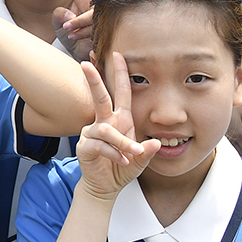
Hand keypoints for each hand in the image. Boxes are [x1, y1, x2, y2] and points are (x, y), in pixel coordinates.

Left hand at [53, 0, 110, 61]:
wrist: (78, 56)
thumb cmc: (69, 37)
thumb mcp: (59, 26)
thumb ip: (58, 18)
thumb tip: (64, 13)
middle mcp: (97, 5)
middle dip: (84, 13)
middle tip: (70, 25)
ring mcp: (105, 16)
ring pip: (98, 16)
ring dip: (81, 29)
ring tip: (70, 37)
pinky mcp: (109, 31)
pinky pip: (101, 32)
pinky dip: (87, 39)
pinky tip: (83, 47)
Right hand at [76, 53, 159, 200]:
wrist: (106, 186)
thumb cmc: (122, 167)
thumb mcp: (141, 159)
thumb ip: (148, 151)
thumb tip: (157, 143)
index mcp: (120, 120)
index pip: (121, 92)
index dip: (120, 74)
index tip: (118, 55)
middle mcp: (104, 122)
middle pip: (99, 97)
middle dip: (94, 80)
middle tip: (85, 64)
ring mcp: (92, 133)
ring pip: (106, 130)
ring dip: (122, 142)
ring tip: (132, 154)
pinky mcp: (85, 147)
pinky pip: (100, 146)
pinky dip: (114, 154)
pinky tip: (122, 161)